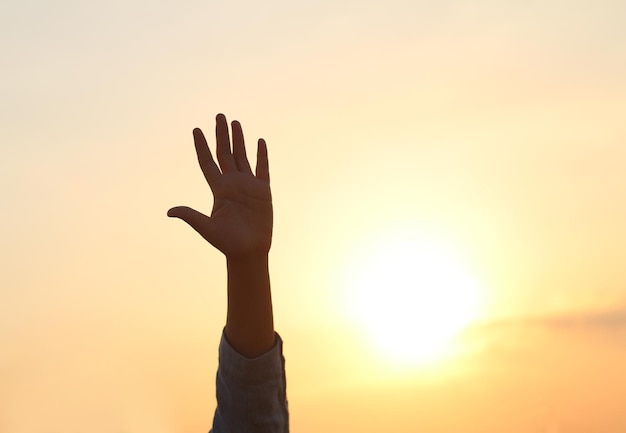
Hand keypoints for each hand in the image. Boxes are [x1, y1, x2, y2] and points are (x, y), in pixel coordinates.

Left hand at [168, 113, 271, 259]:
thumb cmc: (227, 242)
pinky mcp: (263, 191)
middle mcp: (232, 184)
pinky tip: (259, 141)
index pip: (207, 162)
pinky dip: (262, 155)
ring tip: (235, 122)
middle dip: (221, 134)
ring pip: (242, 156)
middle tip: (218, 115)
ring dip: (239, 140)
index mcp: (218, 189)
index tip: (196, 130)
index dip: (201, 146)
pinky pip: (263, 168)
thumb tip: (169, 211)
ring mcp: (248, 186)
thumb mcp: (206, 228)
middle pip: (225, 153)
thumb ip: (191, 216)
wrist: (249, 251)